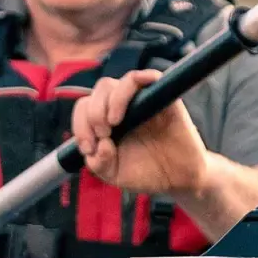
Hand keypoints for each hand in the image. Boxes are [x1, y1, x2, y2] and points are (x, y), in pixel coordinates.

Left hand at [71, 70, 210, 199]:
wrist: (177, 179)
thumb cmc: (145, 173)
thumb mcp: (113, 174)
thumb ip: (98, 162)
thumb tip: (100, 144)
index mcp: (106, 120)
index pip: (84, 107)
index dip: (79, 125)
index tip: (88, 148)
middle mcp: (123, 106)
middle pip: (100, 89)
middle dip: (93, 113)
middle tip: (103, 135)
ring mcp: (144, 100)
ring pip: (121, 82)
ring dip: (111, 101)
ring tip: (113, 123)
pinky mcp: (164, 99)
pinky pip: (150, 77)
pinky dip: (140, 81)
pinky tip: (134, 103)